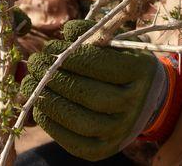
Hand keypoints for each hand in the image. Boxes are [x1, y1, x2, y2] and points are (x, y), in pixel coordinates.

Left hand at [20, 20, 168, 160]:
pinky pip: (75, 143)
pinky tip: (39, 107)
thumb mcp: (118, 44)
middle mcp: (135, 104)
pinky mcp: (106, 149)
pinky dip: (52, 125)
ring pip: (81, 121)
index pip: (100, 64)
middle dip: (55, 77)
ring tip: (31, 84)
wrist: (150, 101)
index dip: (69, 56)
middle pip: (89, 94)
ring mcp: (122, 130)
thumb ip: (92, 35)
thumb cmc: (126, 64)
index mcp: (141, 72)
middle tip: (35, 64)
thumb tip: (66, 32)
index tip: (48, 48)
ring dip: (49, 102)